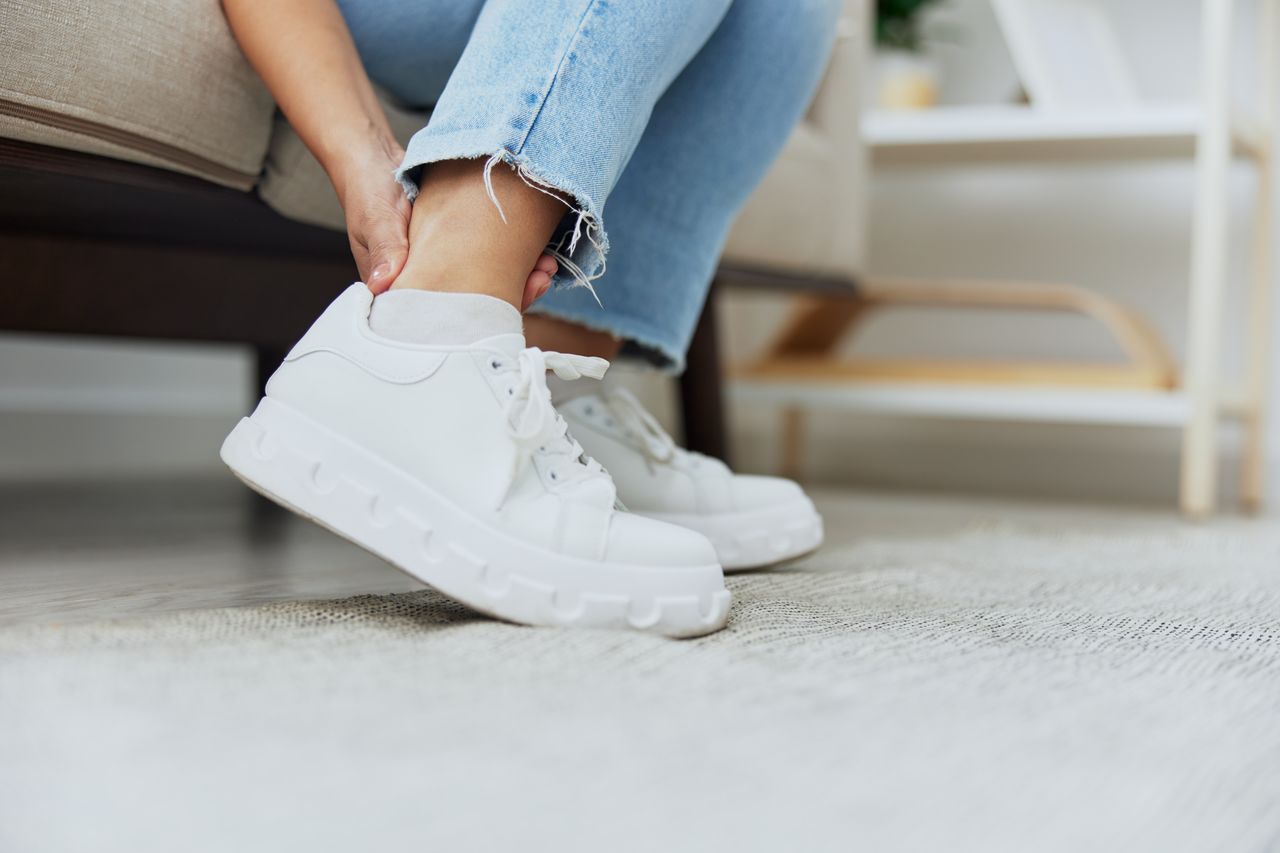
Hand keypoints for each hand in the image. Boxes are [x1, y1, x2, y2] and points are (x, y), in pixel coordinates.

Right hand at [335, 142, 558, 304]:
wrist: (377, 162)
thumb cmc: (369, 192)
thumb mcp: (377, 218)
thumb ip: (385, 247)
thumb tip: (383, 285)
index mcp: (403, 292)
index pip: (446, 317)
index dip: (480, 316)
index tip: (509, 305)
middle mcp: (430, 286)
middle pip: (476, 306)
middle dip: (512, 297)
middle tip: (541, 280)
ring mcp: (449, 268)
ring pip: (490, 285)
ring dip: (521, 277)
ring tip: (547, 266)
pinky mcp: (462, 249)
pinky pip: (493, 260)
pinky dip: (517, 257)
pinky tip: (540, 251)